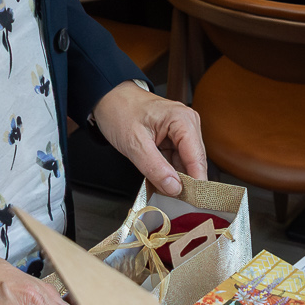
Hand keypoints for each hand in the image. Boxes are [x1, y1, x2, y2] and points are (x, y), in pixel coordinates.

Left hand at [93, 80, 205, 195]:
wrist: (108, 98)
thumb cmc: (120, 112)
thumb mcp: (134, 143)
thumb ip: (155, 168)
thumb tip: (175, 188)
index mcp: (183, 120)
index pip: (197, 158)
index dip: (197, 183)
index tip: (194, 205)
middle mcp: (188, 124)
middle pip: (194, 162)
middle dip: (186, 183)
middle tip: (177, 205)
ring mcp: (182, 132)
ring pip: (185, 164)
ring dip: (176, 179)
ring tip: (166, 194)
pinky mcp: (174, 139)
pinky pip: (176, 161)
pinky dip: (169, 173)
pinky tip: (161, 182)